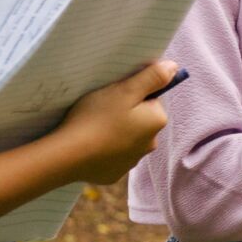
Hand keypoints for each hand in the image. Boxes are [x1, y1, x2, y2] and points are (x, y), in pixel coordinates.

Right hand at [55, 61, 172, 183]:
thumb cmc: (96, 118)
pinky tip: (90, 143)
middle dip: (125, 111)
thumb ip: (152, 77)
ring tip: (94, 125)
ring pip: (127, 136)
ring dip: (116, 129)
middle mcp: (150, 144)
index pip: (151, 98)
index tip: (114, 94)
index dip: (132, 92)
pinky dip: (105, 147)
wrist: (68, 155)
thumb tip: (174, 67)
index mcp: (157, 121)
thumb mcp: (125, 90)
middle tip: (102, 108)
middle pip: (140, 118)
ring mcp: (132, 161)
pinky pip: (113, 154)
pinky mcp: (114, 173)